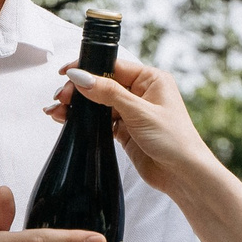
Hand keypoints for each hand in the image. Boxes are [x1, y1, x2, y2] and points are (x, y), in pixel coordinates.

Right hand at [51, 56, 216, 192]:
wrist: (183, 175)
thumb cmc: (174, 140)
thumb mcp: (138, 112)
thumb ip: (108, 93)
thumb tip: (80, 76)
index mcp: (151, 79)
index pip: (112, 66)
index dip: (88, 68)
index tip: (66, 74)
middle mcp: (141, 93)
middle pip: (102, 83)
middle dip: (79, 89)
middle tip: (62, 98)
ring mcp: (132, 112)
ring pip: (98, 103)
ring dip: (78, 106)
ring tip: (57, 110)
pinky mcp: (125, 131)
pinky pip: (100, 120)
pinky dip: (84, 120)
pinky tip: (68, 120)